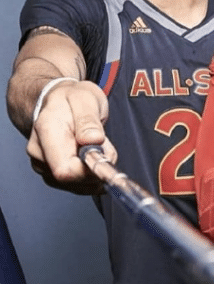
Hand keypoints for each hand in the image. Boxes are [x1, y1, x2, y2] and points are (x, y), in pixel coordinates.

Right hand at [28, 79, 116, 194]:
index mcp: (47, 133)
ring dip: (94, 171)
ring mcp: (43, 165)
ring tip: (95, 145)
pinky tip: (90, 156)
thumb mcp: (85, 99)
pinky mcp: (51, 173)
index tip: (104, 154)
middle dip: (95, 167)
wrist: (57, 100)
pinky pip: (77, 184)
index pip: (65, 170)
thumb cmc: (72, 98)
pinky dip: (90, 174)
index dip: (89, 170)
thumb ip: (88, 120)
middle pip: (72, 180)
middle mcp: (39, 153)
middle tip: (102, 143)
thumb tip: (93, 140)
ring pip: (77, 185)